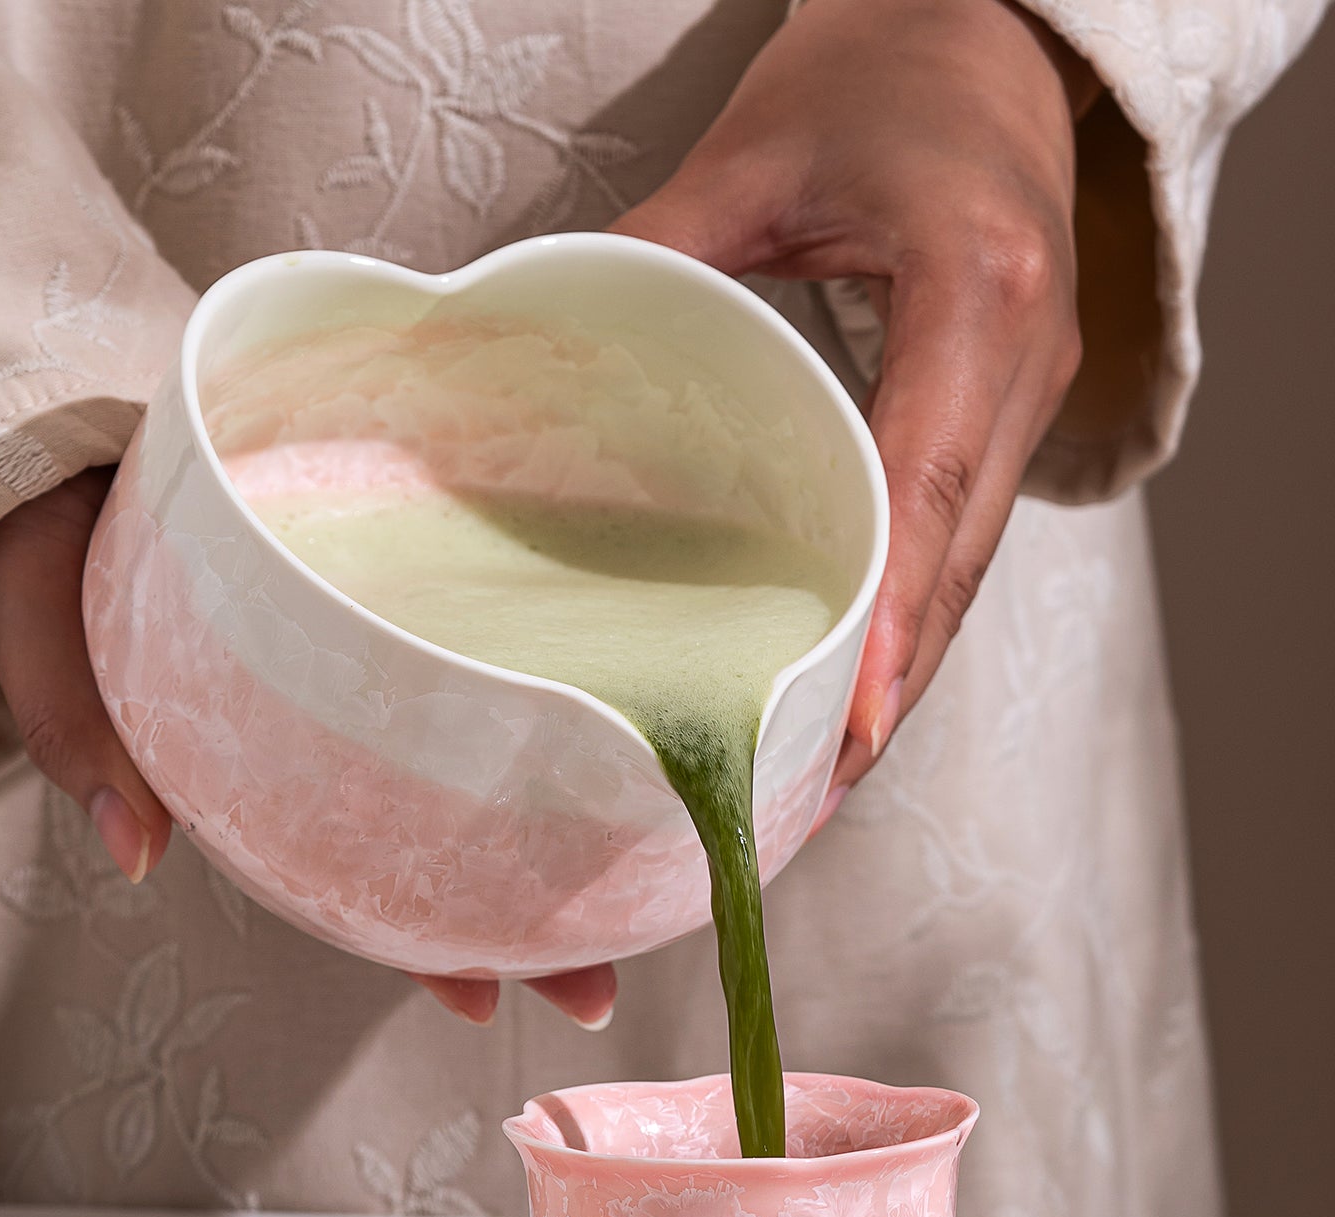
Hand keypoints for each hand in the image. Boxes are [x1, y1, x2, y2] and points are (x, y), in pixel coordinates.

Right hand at [0, 470, 615, 1029]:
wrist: (40, 446)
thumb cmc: (38, 541)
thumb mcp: (42, 631)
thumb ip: (82, 732)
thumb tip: (138, 854)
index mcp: (255, 763)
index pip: (350, 876)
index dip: (417, 942)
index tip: (488, 1001)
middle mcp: (329, 728)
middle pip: (441, 839)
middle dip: (522, 916)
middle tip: (599, 991)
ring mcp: (368, 662)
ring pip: (473, 759)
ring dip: (553, 819)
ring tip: (641, 879)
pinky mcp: (391, 573)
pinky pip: (470, 648)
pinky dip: (522, 692)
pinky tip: (591, 717)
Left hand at [613, 0, 1095, 812]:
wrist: (990, 27)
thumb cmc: (881, 69)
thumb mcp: (752, 153)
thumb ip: (652, 258)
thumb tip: (536, 362)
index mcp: (977, 287)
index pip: (932, 477)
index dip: (891, 610)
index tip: (849, 718)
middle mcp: (1026, 355)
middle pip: (961, 555)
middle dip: (892, 684)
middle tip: (815, 789)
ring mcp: (1031, 387)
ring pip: (971, 563)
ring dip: (905, 670)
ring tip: (829, 768)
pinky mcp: (1007, 405)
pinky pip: (964, 532)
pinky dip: (913, 614)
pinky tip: (860, 676)